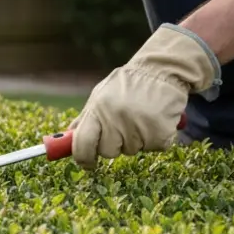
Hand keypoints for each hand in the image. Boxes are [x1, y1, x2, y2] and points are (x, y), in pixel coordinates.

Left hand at [70, 24, 219, 169]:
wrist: (164, 70)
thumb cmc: (130, 84)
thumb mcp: (101, 95)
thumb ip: (86, 118)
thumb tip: (69, 140)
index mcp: (98, 109)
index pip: (82, 144)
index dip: (83, 158)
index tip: (87, 163)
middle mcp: (116, 118)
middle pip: (108, 152)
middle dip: (114, 145)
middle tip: (124, 126)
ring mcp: (139, 126)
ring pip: (131, 151)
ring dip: (137, 140)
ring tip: (142, 116)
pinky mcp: (160, 133)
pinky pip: (153, 148)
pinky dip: (155, 138)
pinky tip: (156, 119)